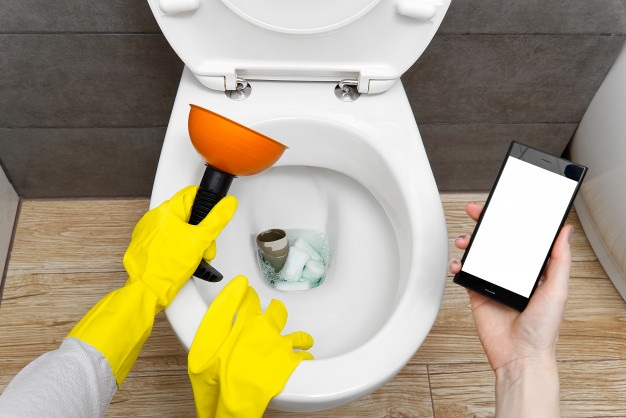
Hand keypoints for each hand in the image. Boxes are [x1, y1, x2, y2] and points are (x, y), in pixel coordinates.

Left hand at [123, 186, 236, 309]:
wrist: (147, 290)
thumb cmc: (167, 267)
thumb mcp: (200, 241)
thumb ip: (217, 220)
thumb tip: (228, 204)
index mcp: (166, 210)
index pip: (191, 194)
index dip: (206, 204)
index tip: (213, 216)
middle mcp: (154, 217)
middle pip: (186, 214)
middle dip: (200, 230)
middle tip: (204, 246)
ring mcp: (148, 231)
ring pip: (177, 227)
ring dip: (190, 240)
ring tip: (194, 256)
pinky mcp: (146, 244)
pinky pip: (167, 239)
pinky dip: (177, 247)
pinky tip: (182, 259)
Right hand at [188, 275, 313, 417]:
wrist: (235, 394)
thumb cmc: (216, 372)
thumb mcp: (207, 337)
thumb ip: (221, 309)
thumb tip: (234, 286)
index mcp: (245, 322)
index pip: (250, 300)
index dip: (249, 295)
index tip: (249, 293)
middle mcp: (266, 329)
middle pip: (277, 312)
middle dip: (276, 309)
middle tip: (275, 309)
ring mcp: (280, 345)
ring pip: (297, 335)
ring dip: (298, 337)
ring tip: (301, 340)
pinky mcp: (290, 361)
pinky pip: (303, 355)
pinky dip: (304, 356)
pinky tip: (304, 357)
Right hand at [449, 202, 570, 416]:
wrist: (520, 356)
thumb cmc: (543, 330)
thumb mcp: (558, 290)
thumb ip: (560, 260)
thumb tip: (565, 232)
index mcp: (533, 272)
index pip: (521, 240)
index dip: (512, 222)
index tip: (504, 207)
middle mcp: (512, 276)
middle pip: (496, 242)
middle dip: (485, 225)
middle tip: (477, 212)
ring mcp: (493, 284)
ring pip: (478, 255)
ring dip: (470, 243)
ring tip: (466, 239)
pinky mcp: (477, 294)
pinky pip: (465, 274)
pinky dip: (458, 265)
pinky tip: (459, 262)